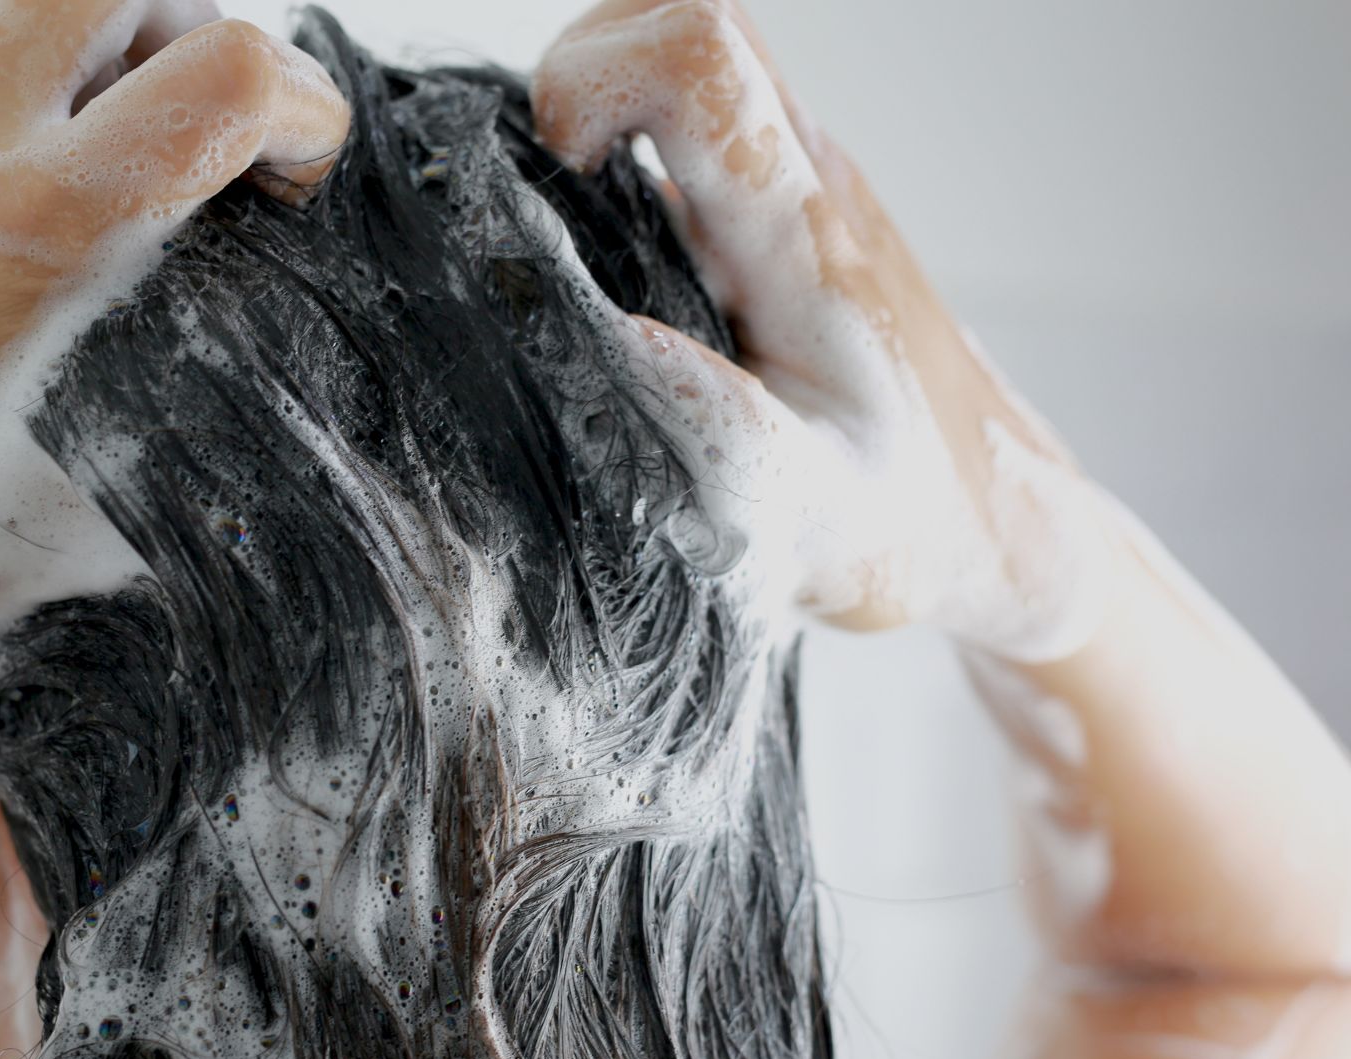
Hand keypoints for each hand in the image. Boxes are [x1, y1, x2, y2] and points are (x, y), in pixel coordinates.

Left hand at [0, 0, 346, 653]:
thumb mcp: (36, 533)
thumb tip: (227, 468)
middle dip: (201, 30)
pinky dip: (17, 93)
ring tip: (113, 161)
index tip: (299, 171)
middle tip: (208, 132)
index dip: (305, 108)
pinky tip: (2, 208)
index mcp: (34, 229)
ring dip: (106, 50)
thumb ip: (155, 479)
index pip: (226, 77)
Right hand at [533, 0, 1113, 661]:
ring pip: (694, 69)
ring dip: (606, 118)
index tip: (560, 181)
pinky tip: (613, 269)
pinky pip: (697, 132)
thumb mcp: (807, 519)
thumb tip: (613, 337)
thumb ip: (718, 437)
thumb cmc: (905, 522)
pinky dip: (627, 163)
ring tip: (568, 235)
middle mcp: (809, 185)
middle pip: (692, 22)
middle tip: (550, 196)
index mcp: (803, 240)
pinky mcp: (786, 217)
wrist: (993, 516)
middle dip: (585, 77)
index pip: (699, 61)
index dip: (593, 83)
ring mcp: (803, 190)